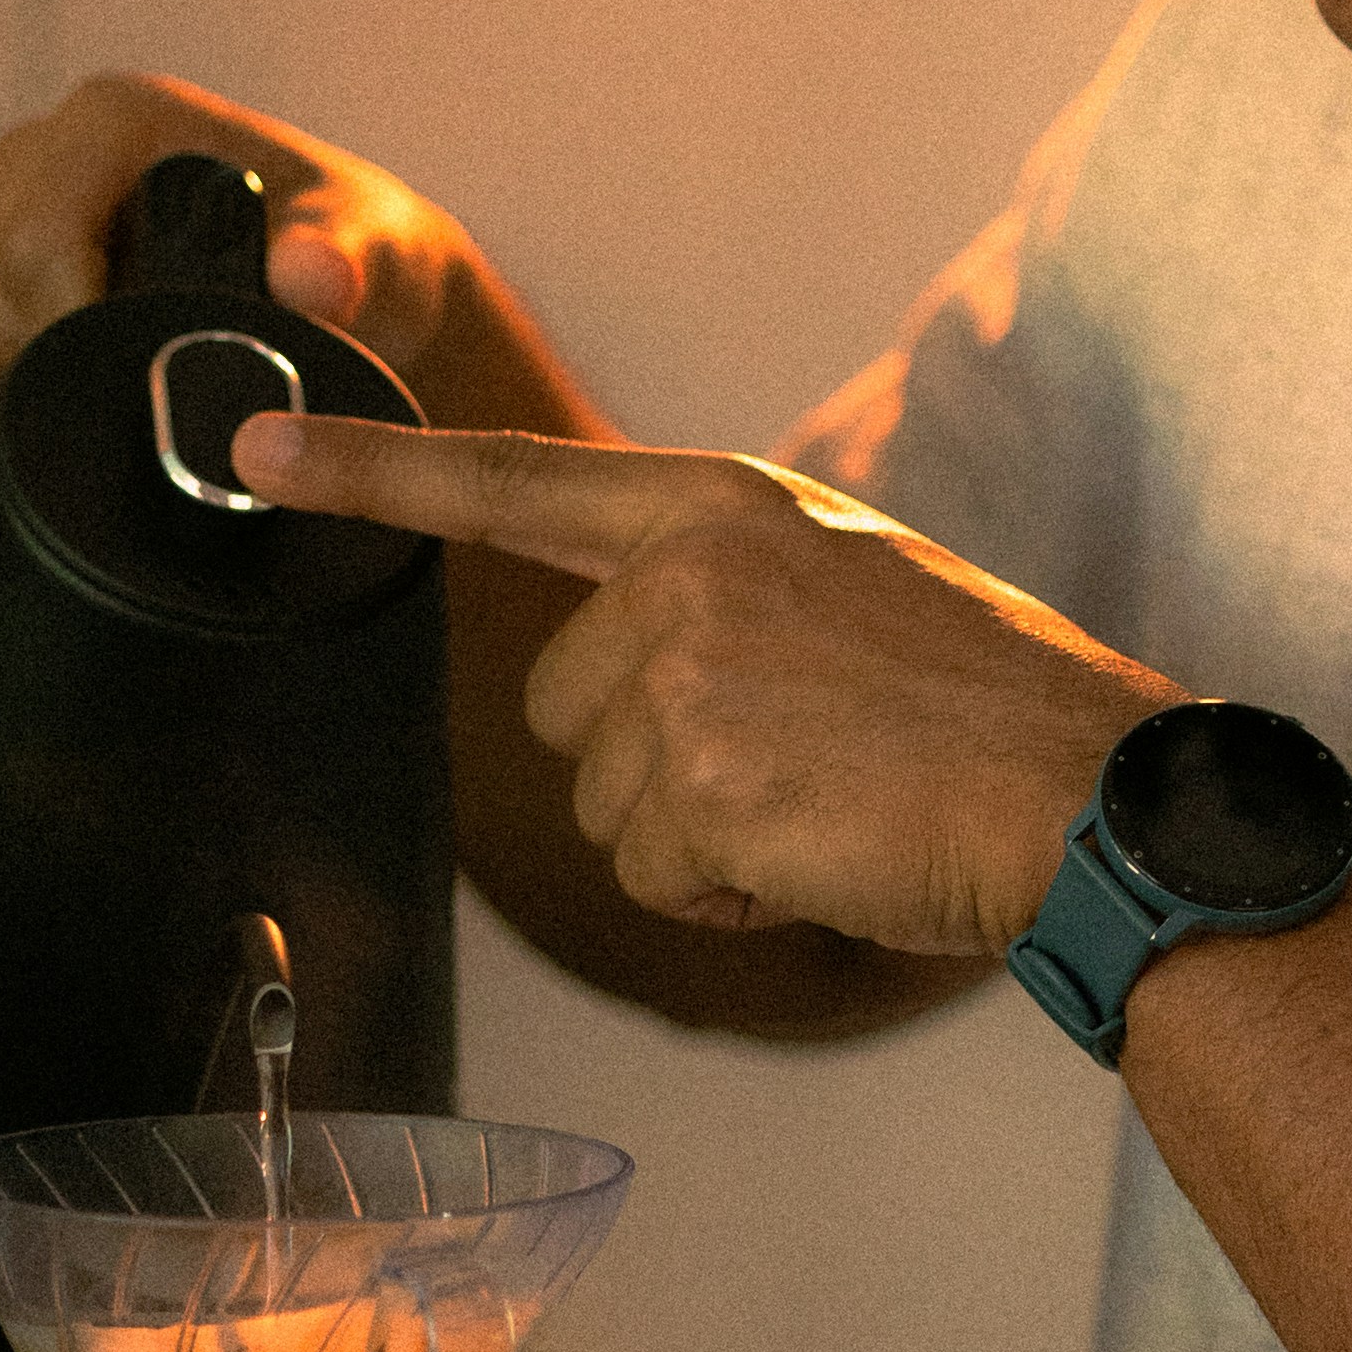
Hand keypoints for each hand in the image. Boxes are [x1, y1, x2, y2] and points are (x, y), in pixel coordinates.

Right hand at [0, 73, 488, 423]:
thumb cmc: (359, 250)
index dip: (59, 320)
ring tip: (101, 428)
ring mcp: (13, 211)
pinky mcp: (3, 275)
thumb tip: (312, 278)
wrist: (354, 288)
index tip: (117, 382)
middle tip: (120, 417)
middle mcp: (48, 151)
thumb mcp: (370, 248)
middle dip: (40, 359)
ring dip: (17, 387)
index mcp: (113, 117)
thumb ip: (345, 258)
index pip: (36, 231)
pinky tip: (54, 434)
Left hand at [229, 415, 1168, 959]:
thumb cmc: (992, 712)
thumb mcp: (853, 591)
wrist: (1097, 792)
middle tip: (805, 766)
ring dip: (704, 837)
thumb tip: (633, 679)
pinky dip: (733, 894)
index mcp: (727, 507)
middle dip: (659, 766)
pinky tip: (830, 853)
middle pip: (565, 707)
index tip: (253, 456)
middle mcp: (691, 571)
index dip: (373, 473)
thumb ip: (728, 597)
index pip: (517, 484)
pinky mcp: (702, 780)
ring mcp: (690, 671)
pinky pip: (658, 876)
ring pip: (609, 805)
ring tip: (834, 804)